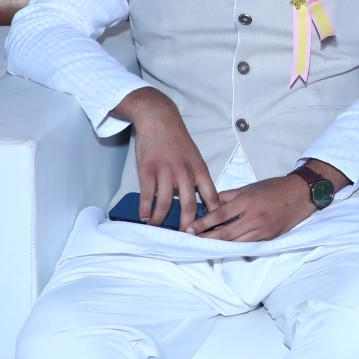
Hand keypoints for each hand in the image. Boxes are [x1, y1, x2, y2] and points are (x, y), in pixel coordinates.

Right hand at [112, 87, 217, 230]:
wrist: (158, 118)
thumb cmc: (178, 139)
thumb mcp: (194, 156)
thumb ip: (197, 177)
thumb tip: (203, 200)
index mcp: (199, 169)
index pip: (211, 196)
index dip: (213, 215)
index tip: (213, 229)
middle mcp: (184, 172)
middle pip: (188, 206)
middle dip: (188, 226)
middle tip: (186, 240)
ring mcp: (165, 171)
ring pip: (165, 204)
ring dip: (162, 220)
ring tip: (160, 229)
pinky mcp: (147, 170)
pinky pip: (147, 195)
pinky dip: (146, 209)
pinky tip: (145, 217)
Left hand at [190, 173, 315, 242]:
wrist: (300, 195)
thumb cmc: (274, 188)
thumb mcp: (250, 187)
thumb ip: (229, 196)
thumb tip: (211, 204)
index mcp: (247, 201)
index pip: (220, 215)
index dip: (203, 223)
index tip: (189, 229)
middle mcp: (254, 217)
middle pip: (225, 233)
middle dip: (206, 238)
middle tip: (191, 241)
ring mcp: (262, 230)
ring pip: (235, 242)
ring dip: (218, 245)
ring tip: (203, 246)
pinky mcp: (268, 238)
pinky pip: (247, 245)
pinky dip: (234, 247)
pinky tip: (224, 248)